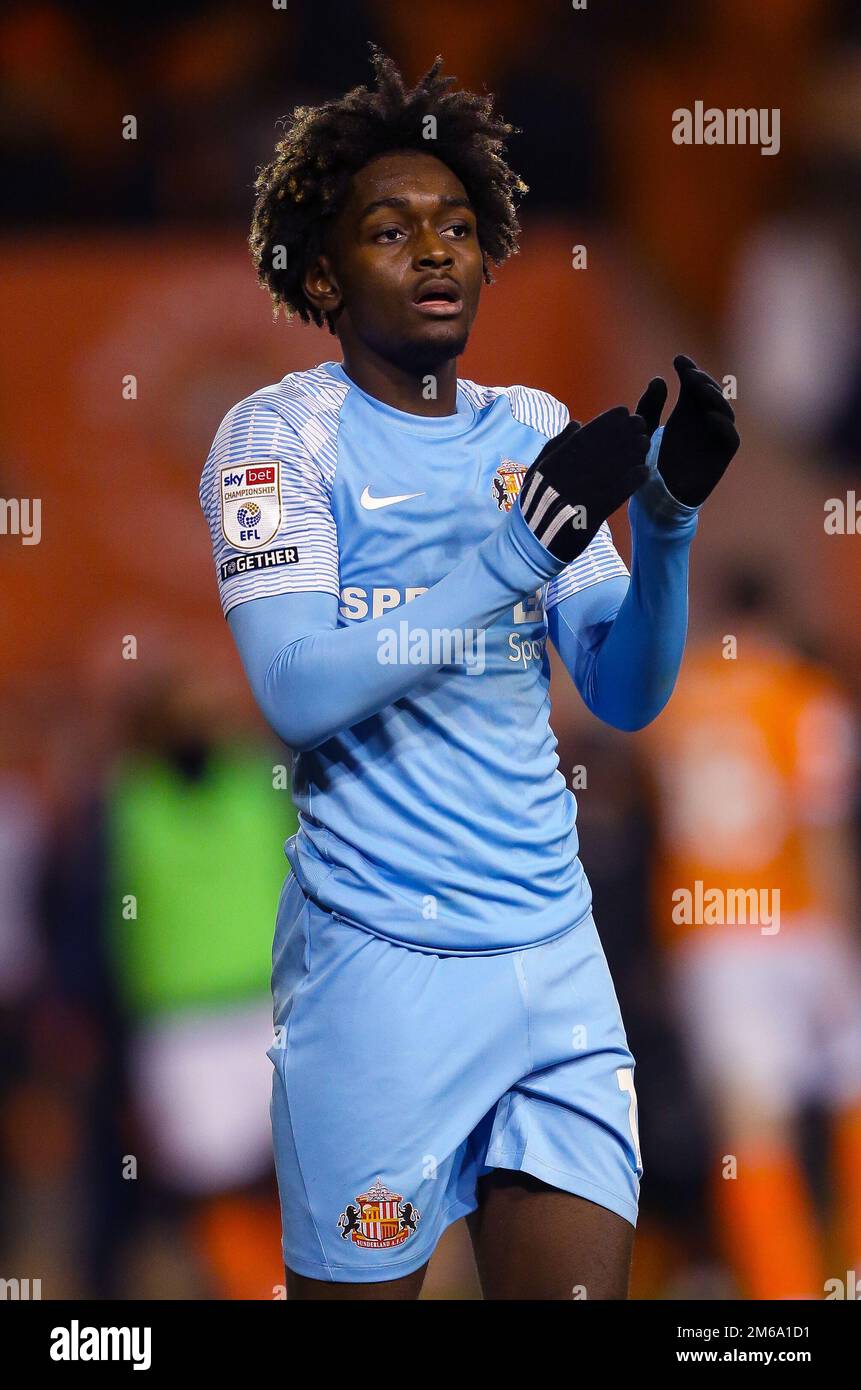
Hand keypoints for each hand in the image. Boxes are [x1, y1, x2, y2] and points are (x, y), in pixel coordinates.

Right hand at [519, 406, 651, 561]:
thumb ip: (555, 446)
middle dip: (622, 433)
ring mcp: (578, 496)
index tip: (623, 412)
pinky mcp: (589, 517)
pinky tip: (643, 472)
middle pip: (600, 449)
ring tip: (645, 443)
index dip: (605, 423)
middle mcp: (566, 476)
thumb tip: (577, 423)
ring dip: (630, 454)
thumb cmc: (532, 507)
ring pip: (610, 469)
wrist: (529, 545)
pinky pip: (614, 496)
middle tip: (640, 423)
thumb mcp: (536, 472)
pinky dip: (630, 483)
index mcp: (553, 463)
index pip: (584, 436)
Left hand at [636, 355, 738, 506]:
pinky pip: (730, 439)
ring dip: (713, 397)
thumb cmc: (648, 465)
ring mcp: (713, 438)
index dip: (689, 370)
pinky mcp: (720, 457)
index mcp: (685, 412)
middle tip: (689, 374)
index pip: (694, 385)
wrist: (655, 500)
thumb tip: (658, 379)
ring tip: (698, 388)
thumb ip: (648, 407)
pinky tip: (708, 416)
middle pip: (711, 393)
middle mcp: (702, 422)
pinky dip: (723, 426)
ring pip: (724, 411)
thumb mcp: (642, 432)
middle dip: (702, 380)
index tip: (678, 360)